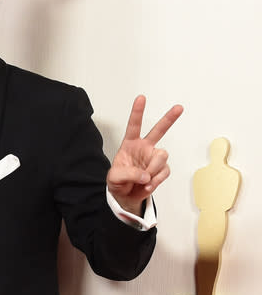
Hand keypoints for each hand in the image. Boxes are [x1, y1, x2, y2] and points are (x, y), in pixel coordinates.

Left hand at [107, 96, 182, 215]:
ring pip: (162, 157)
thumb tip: (145, 176)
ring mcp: (154, 158)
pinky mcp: (161, 170)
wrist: (125, 196)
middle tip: (179, 108)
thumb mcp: (115, 177)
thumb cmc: (118, 181)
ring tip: (144, 180)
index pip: (134, 126)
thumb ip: (128, 174)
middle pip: (159, 130)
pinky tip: (148, 185)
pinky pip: (164, 172)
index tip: (141, 98)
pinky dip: (156, 180)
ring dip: (153, 170)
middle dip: (169, 119)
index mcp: (130, 144)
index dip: (137, 112)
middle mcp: (144, 147)